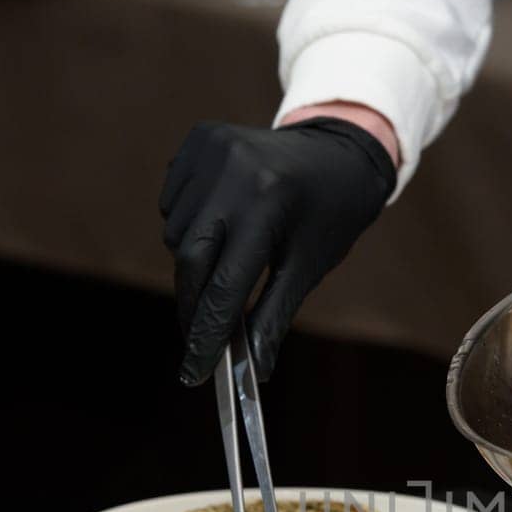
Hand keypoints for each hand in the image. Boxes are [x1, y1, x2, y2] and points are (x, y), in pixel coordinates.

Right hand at [159, 113, 396, 384]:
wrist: (338, 153)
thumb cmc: (328, 219)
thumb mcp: (308, 268)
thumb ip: (274, 317)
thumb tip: (253, 372)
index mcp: (269, 204)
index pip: (225, 283)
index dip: (207, 332)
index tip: (194, 371)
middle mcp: (235, 171)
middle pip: (190, 259)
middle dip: (191, 305)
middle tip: (197, 339)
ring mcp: (212, 149)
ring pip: (176, 233)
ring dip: (192, 263)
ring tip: (225, 264)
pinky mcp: (198, 139)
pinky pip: (172, 203)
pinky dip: (187, 226)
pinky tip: (219, 223)